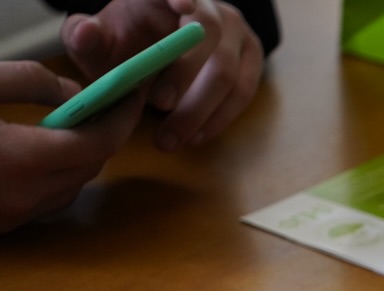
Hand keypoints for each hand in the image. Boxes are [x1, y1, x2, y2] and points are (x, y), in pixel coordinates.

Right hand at [0, 62, 142, 233]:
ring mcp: (15, 217)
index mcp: (22, 159)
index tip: (133, 94)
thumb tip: (76, 93)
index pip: (100, 143)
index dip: (123, 117)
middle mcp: (26, 197)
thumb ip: (30, 82)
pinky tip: (39, 156)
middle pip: (91, 166)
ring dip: (80, 158)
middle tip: (104, 105)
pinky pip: (48, 202)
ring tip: (69, 127)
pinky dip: (56, 178)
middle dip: (103, 135)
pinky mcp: (5, 227)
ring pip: (73, 188)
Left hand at [60, 0, 262, 152]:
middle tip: (158, 105)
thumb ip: (84, 39)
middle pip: (208, 33)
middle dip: (184, 73)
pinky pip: (243, 92)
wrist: (162, 64)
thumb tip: (86, 30)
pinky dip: (219, 118)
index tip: (181, 4)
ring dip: (200, 109)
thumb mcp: (99, 45)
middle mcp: (211, 8)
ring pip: (228, 71)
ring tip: (171, 138)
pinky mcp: (252, 59)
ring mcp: (237, 33)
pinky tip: (196, 136)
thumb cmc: (128, 50)